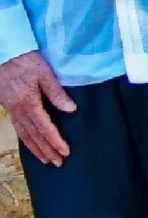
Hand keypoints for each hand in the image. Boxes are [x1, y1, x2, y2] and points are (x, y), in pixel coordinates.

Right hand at [0, 49, 73, 166]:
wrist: (5, 53)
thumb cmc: (26, 61)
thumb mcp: (45, 74)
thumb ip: (57, 93)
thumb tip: (71, 110)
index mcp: (28, 102)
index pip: (44, 127)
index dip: (55, 141)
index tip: (65, 152)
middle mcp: (18, 110)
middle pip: (33, 135)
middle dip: (46, 150)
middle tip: (58, 163)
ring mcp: (11, 109)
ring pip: (24, 134)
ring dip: (36, 148)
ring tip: (46, 160)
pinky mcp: (9, 107)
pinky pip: (18, 128)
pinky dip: (26, 139)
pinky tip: (32, 144)